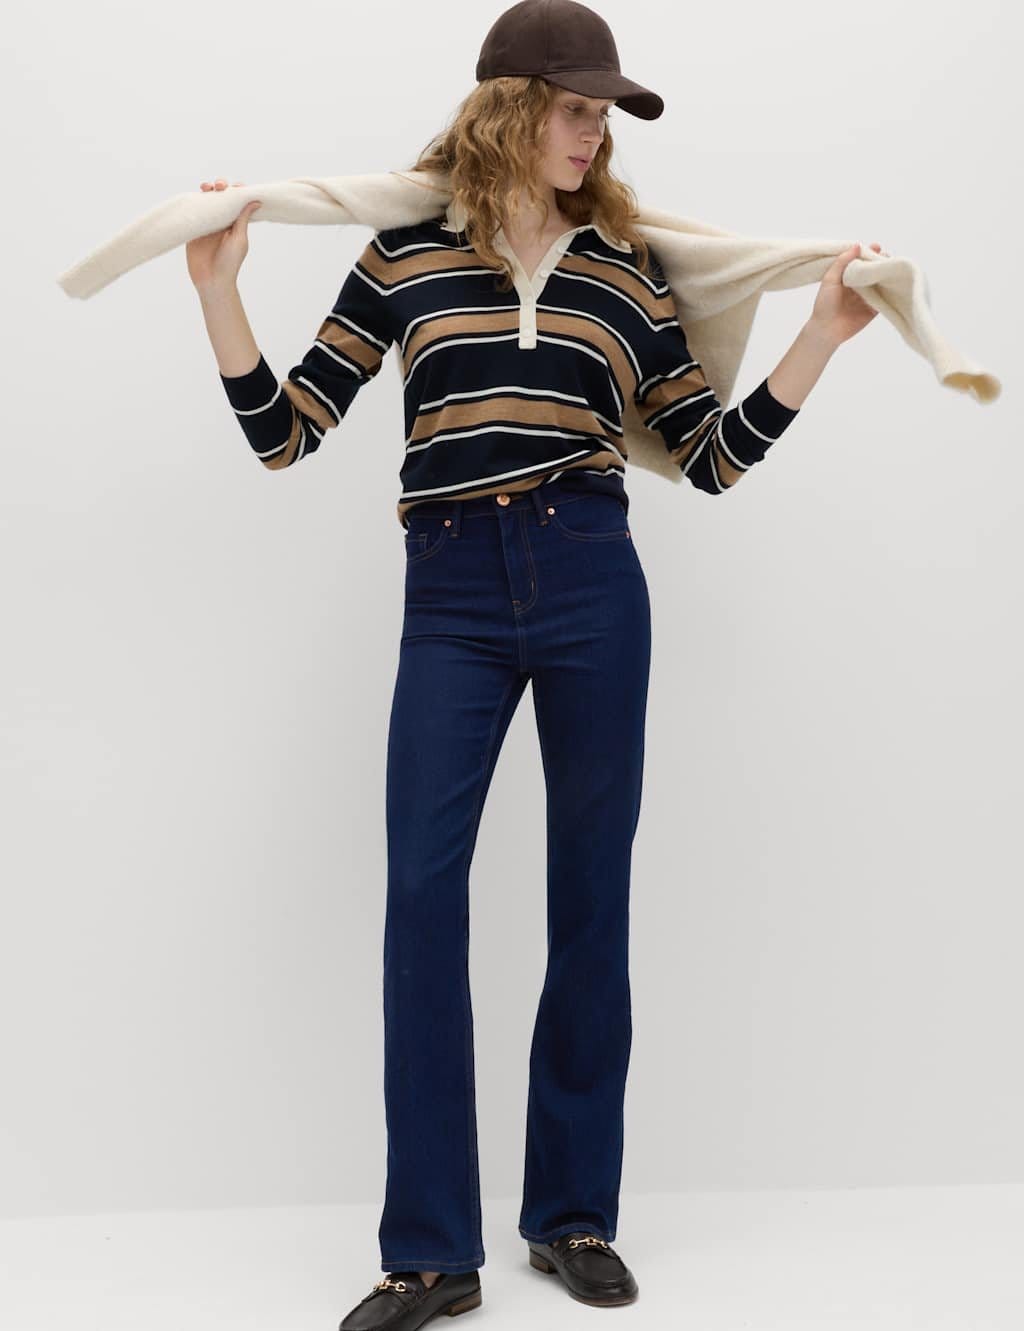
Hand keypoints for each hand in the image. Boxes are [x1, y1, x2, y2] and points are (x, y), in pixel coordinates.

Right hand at [186, 177, 261, 292]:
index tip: (238, 187)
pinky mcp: (194, 228)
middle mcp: (222, 221)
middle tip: (220, 186)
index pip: (238, 202)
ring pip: (207, 201)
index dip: (238, 191)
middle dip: (221, 187)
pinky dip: (194, 201)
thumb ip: (244, 219)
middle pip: (221, 197)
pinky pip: (193, 211)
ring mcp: (207, 224)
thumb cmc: (230, 263)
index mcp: (235, 224)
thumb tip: (256, 200)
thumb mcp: (239, 238)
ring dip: (207, 190)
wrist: (211, 280)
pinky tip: (196, 194)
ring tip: (206, 187)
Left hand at [807, 240, 888, 347]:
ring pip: (881, 283)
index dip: (869, 253)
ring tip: (893, 266)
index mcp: (848, 277)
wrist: (826, 329)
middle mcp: (859, 286)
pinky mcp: (874, 309)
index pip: (861, 261)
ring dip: (887, 274)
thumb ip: (842, 262)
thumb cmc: (824, 304)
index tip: (876, 246)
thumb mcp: (830, 279)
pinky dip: (891, 291)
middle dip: (881, 262)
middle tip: (886, 256)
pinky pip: (885, 298)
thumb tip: (858, 245)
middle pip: (873, 270)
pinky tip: (896, 282)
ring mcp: (867, 297)